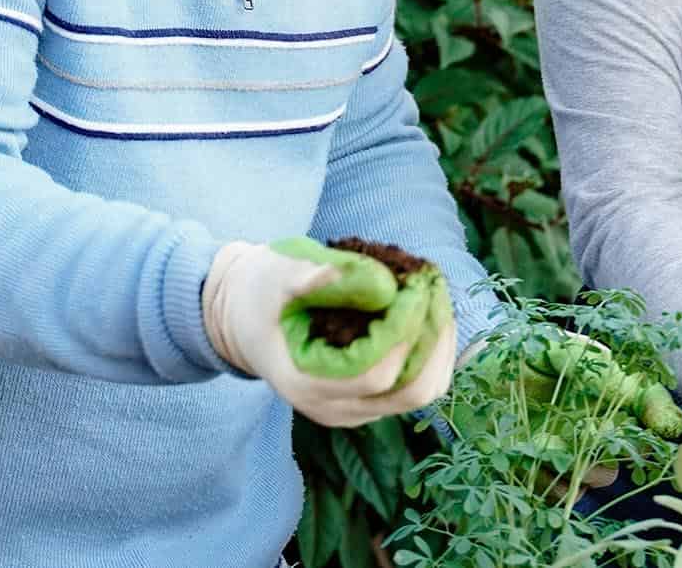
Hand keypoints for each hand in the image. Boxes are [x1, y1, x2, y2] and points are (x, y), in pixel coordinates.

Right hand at [201, 239, 454, 426]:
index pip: (379, 372)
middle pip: (414, 391)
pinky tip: (429, 310)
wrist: (240, 316)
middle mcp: (334, 408)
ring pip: (425, 391)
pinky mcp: (370, 401)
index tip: (417, 282)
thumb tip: (385, 286)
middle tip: (433, 285)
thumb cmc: (260, 289)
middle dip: (435, 336)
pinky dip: (434, 349)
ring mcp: (355, 410)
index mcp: (307, 384)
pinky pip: (419, 383)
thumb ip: (327, 276)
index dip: (408, 327)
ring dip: (440, 341)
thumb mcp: (282, 271)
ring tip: (434, 293)